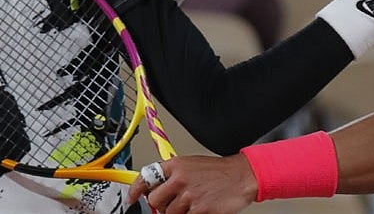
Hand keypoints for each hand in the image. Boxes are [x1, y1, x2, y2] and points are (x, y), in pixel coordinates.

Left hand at [129, 155, 256, 213]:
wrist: (242, 176)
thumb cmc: (219, 171)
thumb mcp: (192, 164)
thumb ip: (173, 174)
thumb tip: (157, 187)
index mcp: (175, 165)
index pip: (146, 178)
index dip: (134, 191)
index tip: (131, 199)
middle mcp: (179, 179)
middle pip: (154, 201)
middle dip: (161, 205)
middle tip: (173, 203)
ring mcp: (188, 196)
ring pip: (169, 213)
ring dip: (178, 212)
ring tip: (192, 204)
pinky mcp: (198, 210)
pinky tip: (200, 208)